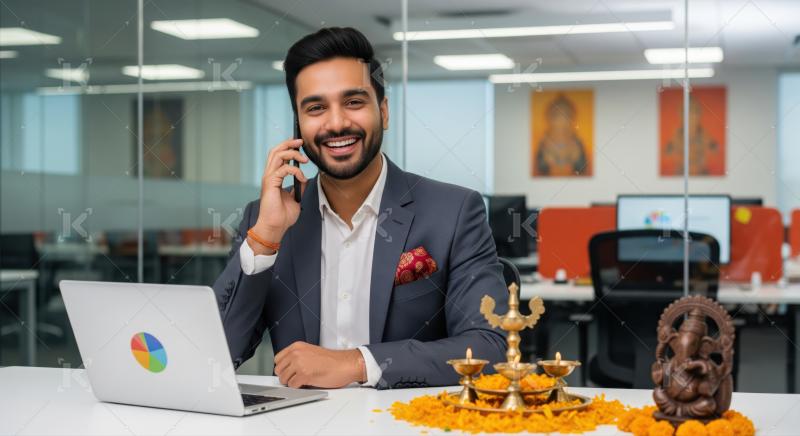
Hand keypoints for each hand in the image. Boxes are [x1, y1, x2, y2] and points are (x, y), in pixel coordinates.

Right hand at [249, 138, 309, 254]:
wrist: (275, 227)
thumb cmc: (282, 217)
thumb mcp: (295, 199)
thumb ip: (298, 188)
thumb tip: (304, 180)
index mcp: (273, 178)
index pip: (278, 156)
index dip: (287, 147)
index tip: (299, 144)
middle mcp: (269, 175)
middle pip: (276, 151)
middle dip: (289, 143)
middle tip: (301, 142)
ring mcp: (269, 179)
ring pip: (278, 156)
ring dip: (292, 153)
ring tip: (304, 159)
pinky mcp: (270, 184)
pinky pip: (284, 170)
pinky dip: (296, 171)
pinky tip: (302, 178)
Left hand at [274, 341, 365, 387]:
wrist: (345, 364)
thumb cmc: (333, 360)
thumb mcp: (311, 352)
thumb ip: (298, 357)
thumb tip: (287, 368)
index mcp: (297, 346)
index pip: (278, 359)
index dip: (283, 367)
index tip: (288, 371)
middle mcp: (296, 353)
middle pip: (278, 369)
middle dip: (286, 376)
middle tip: (296, 377)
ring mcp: (299, 364)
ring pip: (283, 379)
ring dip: (292, 382)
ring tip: (303, 380)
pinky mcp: (304, 375)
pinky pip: (292, 386)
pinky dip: (298, 387)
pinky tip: (307, 383)